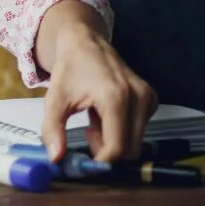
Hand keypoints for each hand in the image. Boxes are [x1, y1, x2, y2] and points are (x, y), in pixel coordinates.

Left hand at [39, 27, 156, 162]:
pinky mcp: (151, 100)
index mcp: (116, 97)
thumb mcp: (54, 99)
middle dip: (107, 151)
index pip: (118, 146)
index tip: (84, 162)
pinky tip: (104, 115)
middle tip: (87, 135)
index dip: (101, 160)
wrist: (85, 43)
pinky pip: (139, 130)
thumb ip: (53, 129)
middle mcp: (138, 98)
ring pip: (136, 141)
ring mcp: (148, 98)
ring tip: (93, 121)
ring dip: (113, 140)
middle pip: (130, 148)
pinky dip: (121, 130)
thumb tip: (56, 158)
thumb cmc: (70, 68)